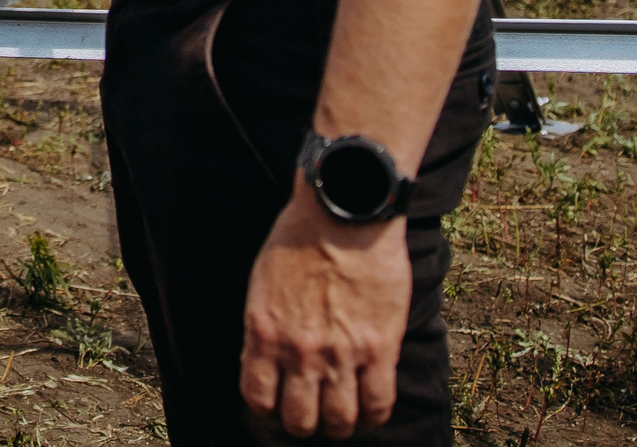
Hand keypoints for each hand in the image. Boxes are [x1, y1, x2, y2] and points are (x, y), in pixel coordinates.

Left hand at [240, 184, 410, 436]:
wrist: (344, 212)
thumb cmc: (299, 238)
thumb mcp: (262, 283)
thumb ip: (265, 325)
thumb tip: (266, 358)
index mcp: (263, 332)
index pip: (257, 397)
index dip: (268, 409)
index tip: (277, 405)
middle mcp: (299, 350)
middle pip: (299, 419)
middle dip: (303, 423)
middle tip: (312, 413)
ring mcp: (341, 352)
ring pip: (340, 420)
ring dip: (339, 425)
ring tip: (342, 417)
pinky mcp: (379, 347)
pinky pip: (378, 402)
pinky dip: (373, 416)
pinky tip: (369, 410)